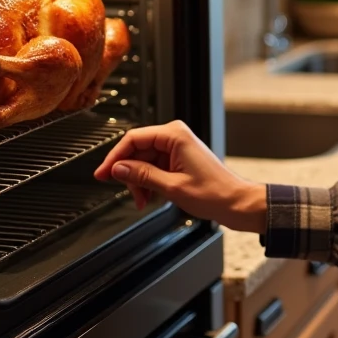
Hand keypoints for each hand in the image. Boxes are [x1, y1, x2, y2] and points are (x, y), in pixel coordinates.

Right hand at [94, 121, 267, 233]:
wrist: (235, 202)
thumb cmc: (214, 193)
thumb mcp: (171, 186)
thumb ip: (142, 175)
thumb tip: (118, 169)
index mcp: (174, 135)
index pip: (133, 139)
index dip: (114, 157)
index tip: (103, 173)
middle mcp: (175, 136)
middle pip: (137, 151)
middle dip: (129, 175)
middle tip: (128, 194)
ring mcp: (177, 147)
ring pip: (143, 161)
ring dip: (139, 182)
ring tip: (143, 200)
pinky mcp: (178, 159)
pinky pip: (154, 167)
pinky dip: (148, 182)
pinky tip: (151, 196)